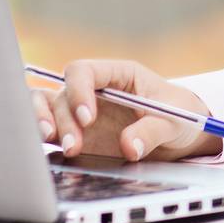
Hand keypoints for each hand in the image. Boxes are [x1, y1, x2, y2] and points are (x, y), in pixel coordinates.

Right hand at [29, 58, 222, 162]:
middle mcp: (94, 91)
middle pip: (62, 93)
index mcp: (117, 75)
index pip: (84, 71)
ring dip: (43, 124)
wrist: (180, 138)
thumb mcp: (174, 120)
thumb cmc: (179, 116)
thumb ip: (152, 130)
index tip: (87, 117)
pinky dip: (43, 139)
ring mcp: (81, 113)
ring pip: (47, 108)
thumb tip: (128, 147)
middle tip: (74, 145)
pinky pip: (49, 131)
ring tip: (59, 146)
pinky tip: (50, 151)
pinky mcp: (77, 136)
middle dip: (63, 119)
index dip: (79, 90)